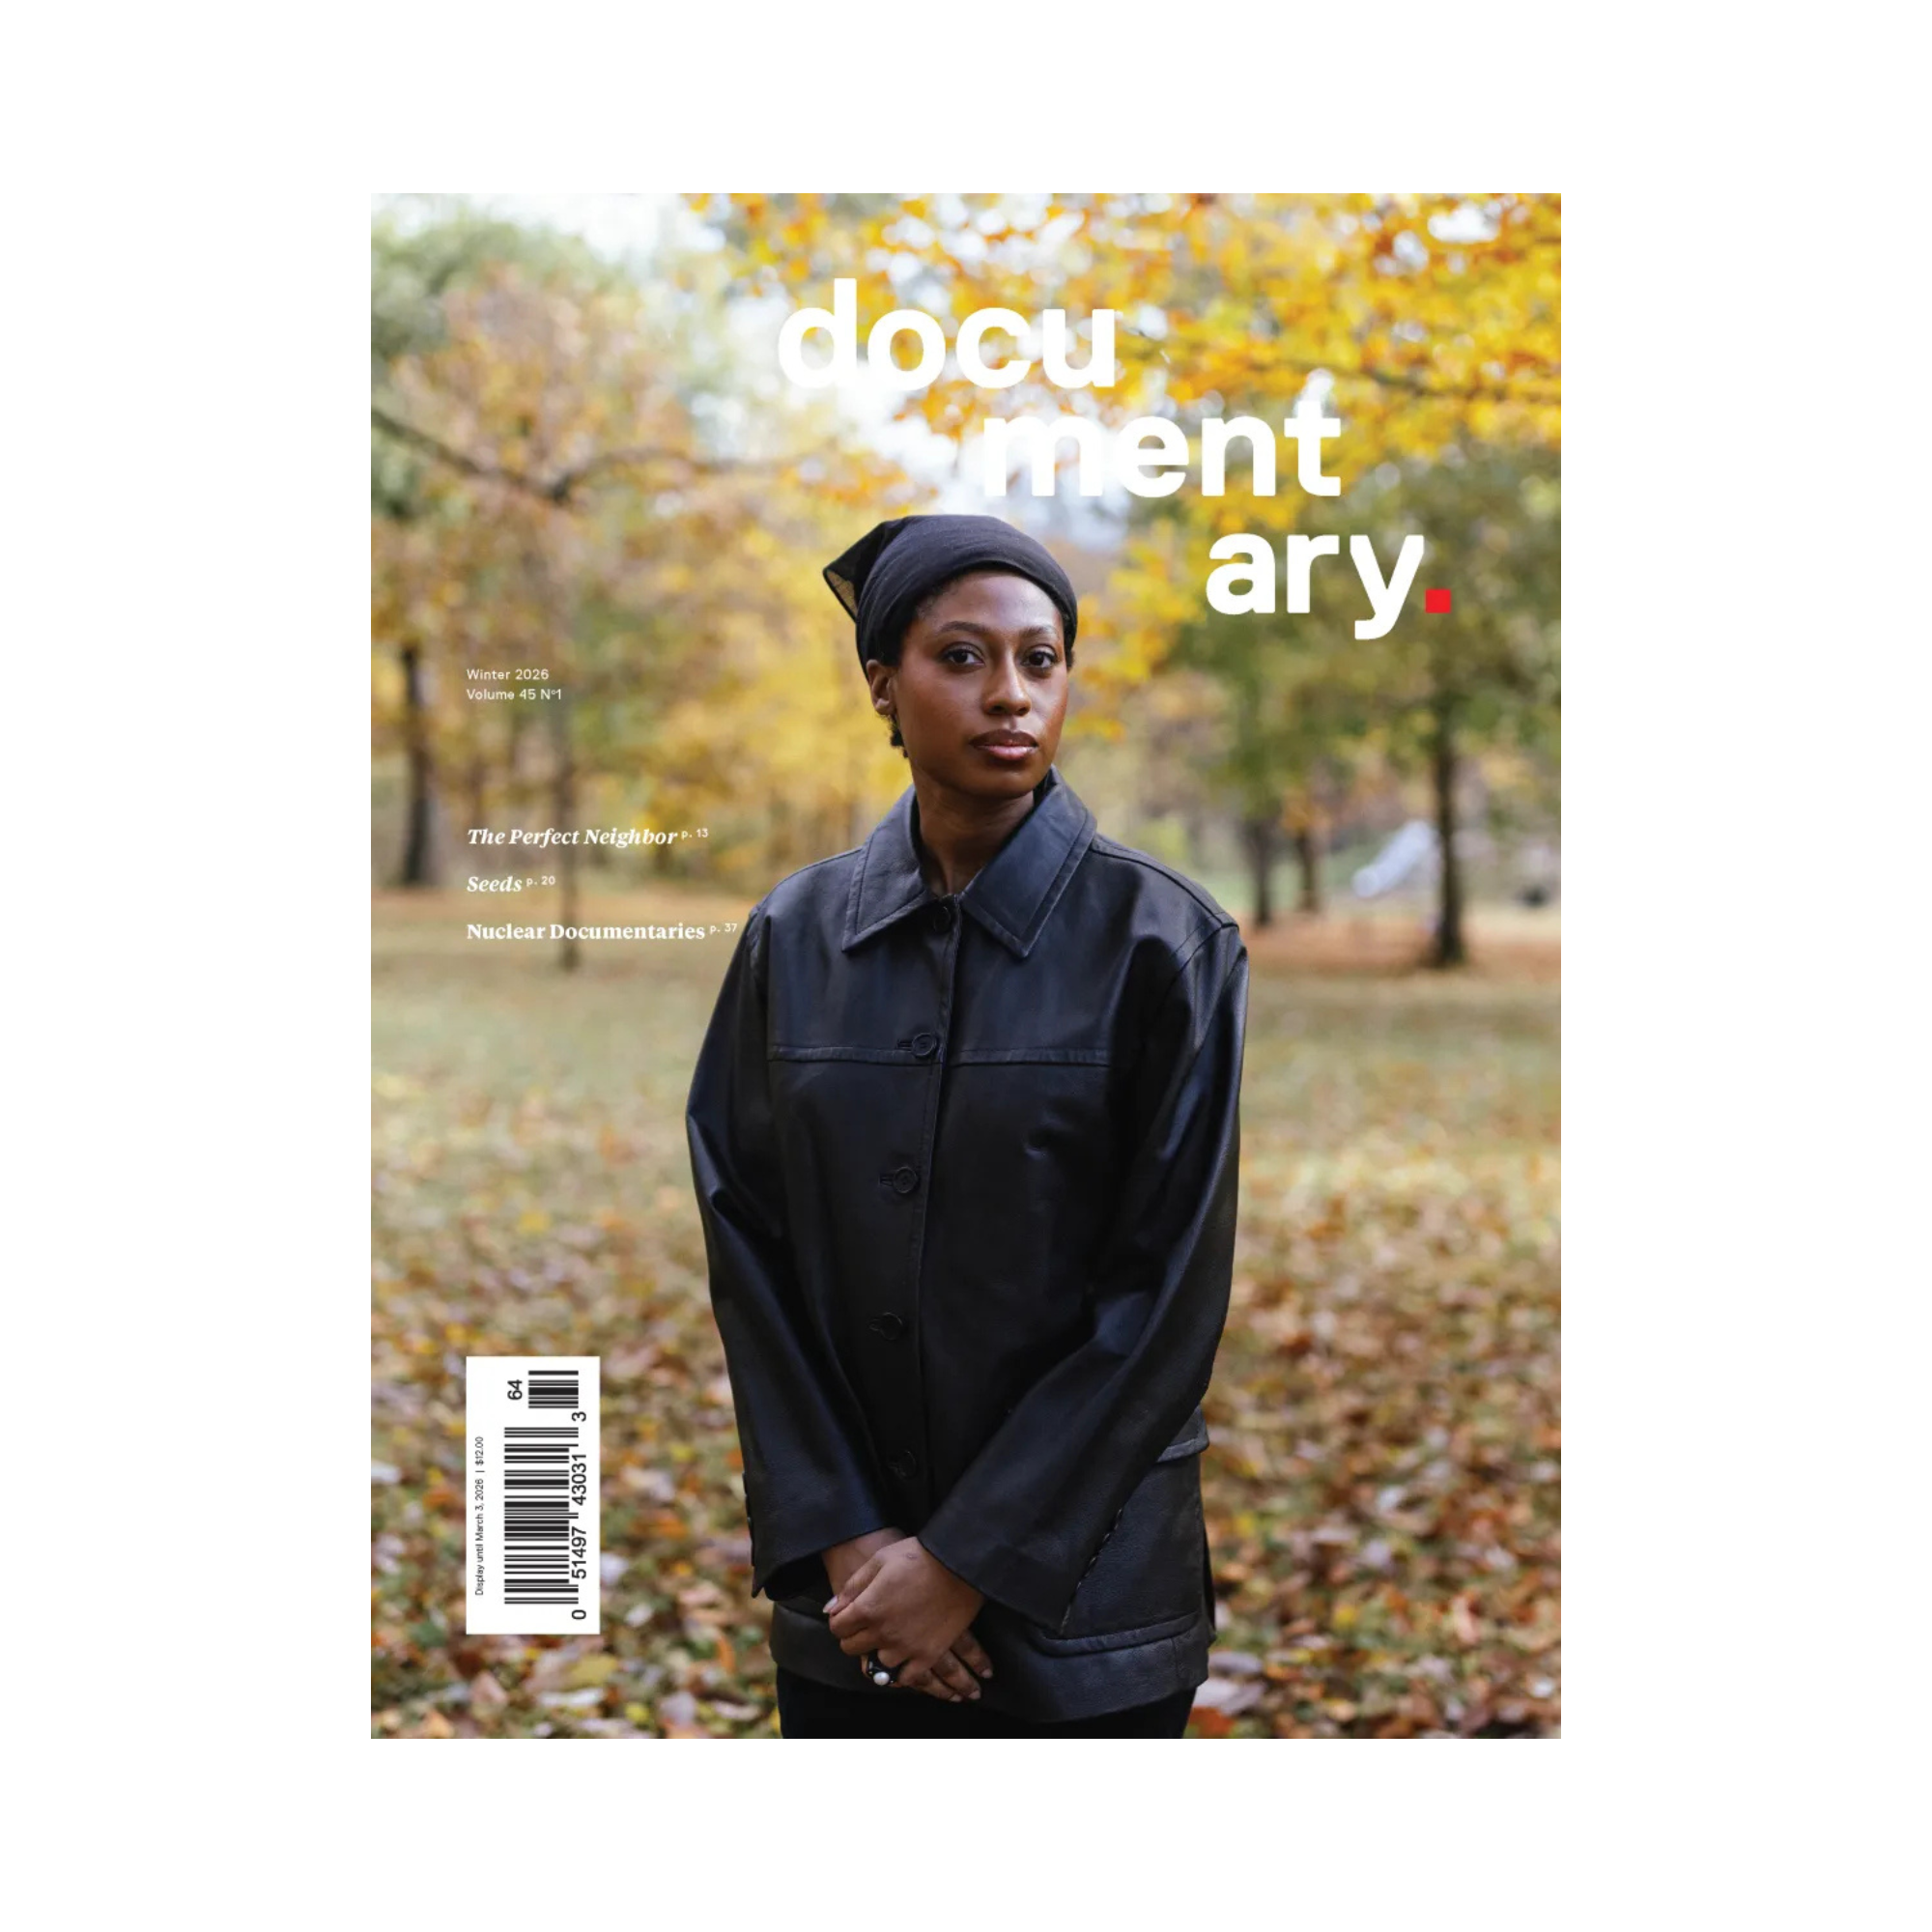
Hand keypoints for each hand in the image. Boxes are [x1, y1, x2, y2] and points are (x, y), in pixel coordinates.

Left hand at [825, 1539, 988, 1701]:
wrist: (959, 1563)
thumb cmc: (918, 1556)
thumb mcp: (879, 1560)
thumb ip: (852, 1587)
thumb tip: (830, 1609)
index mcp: (868, 1608)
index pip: (837, 1627)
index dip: (839, 1620)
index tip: (847, 1615)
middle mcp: (883, 1632)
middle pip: (852, 1647)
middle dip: (854, 1636)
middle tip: (865, 1626)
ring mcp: (906, 1647)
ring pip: (878, 1664)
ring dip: (879, 1652)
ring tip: (887, 1639)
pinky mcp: (928, 1655)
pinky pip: (907, 1677)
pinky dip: (901, 1672)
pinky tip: (903, 1661)